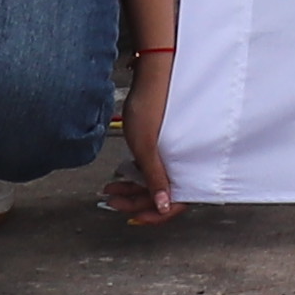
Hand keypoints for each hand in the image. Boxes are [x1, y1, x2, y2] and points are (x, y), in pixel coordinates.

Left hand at [103, 90, 180, 225]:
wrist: (151, 76)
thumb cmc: (149, 107)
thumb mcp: (146, 148)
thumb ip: (155, 178)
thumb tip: (164, 206)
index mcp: (183, 165)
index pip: (174, 204)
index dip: (154, 215)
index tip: (134, 218)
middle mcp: (182, 162)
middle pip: (160, 195)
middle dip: (134, 201)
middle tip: (112, 200)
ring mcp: (172, 153)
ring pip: (154, 181)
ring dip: (132, 188)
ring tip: (111, 188)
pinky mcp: (164, 144)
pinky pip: (153, 168)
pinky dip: (137, 174)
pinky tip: (122, 173)